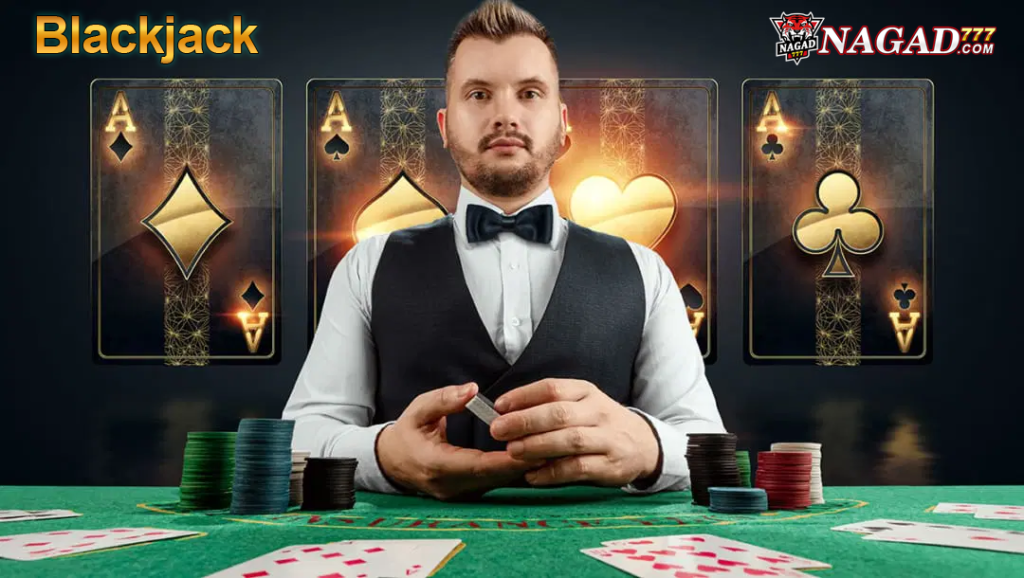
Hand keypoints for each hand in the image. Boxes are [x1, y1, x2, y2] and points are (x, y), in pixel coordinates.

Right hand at [376, 382, 543, 500]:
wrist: (391, 462)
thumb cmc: (407, 433)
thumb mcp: (418, 410)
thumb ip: (444, 399)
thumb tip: (472, 390)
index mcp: (437, 465)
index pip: (478, 465)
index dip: (506, 459)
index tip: (531, 447)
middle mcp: (451, 486)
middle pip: (495, 477)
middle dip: (525, 463)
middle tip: (554, 447)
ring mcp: (461, 494)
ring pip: (499, 484)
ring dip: (525, 469)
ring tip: (553, 451)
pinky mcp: (469, 494)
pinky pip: (497, 484)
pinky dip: (516, 471)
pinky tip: (538, 458)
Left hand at [489, 378, 660, 486]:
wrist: (643, 444)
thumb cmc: (598, 423)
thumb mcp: (580, 404)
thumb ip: (547, 406)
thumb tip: (504, 413)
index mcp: (585, 392)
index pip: (552, 388)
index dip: (523, 396)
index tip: (498, 406)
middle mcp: (598, 411)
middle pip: (559, 413)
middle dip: (525, 421)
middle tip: (498, 430)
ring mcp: (607, 438)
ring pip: (570, 440)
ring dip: (537, 446)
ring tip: (512, 451)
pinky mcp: (610, 465)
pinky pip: (578, 468)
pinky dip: (552, 473)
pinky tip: (532, 475)